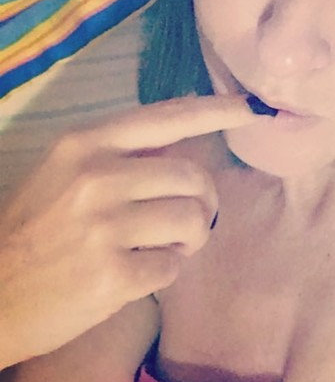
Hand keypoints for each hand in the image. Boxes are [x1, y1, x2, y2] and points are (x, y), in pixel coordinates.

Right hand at [0, 95, 256, 367]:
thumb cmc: (35, 232)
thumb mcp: (65, 173)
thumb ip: (122, 156)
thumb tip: (184, 143)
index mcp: (84, 144)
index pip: (166, 118)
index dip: (216, 110)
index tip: (252, 106)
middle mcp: (96, 176)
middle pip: (194, 177)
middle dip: (202, 203)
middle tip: (185, 223)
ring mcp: (105, 227)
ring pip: (192, 221)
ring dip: (187, 240)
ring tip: (158, 248)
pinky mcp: (113, 275)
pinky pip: (174, 267)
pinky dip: (164, 273)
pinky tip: (134, 275)